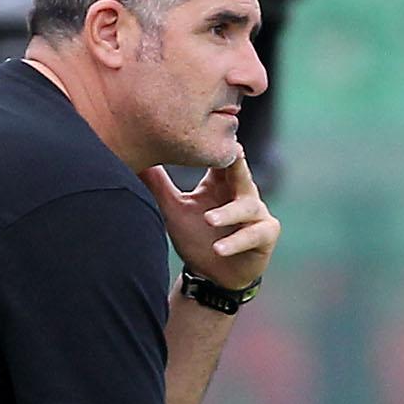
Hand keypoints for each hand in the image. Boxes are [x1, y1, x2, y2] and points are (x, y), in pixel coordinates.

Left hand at [139, 147, 277, 288]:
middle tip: (234, 151)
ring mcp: (257, 213)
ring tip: (209, 219)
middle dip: (237, 163)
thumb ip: (158, 185)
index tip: (208, 127)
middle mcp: (243, 193)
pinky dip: (236, 242)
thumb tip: (137, 159)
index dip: (218, 146)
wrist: (211, 276)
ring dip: (228, 214)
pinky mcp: (266, 235)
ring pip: (246, 207)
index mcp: (221, 183)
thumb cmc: (196, 238)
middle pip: (241, 173)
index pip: (222, 159)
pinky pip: (254, 235)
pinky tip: (218, 248)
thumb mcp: (174, 209)